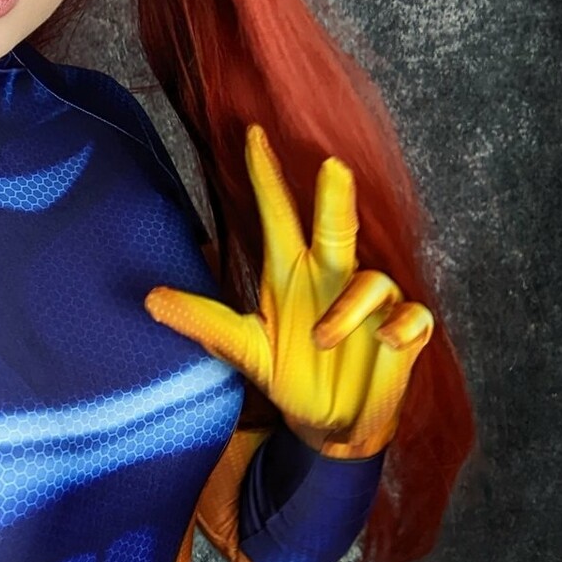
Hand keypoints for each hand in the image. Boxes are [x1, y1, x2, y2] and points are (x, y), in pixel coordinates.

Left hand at [145, 124, 432, 457]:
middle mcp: (332, 277)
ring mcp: (371, 302)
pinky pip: (411, 316)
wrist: (331, 426)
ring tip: (322, 340)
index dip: (267, 176)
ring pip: (372, 282)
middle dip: (335, 198)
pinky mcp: (403, 331)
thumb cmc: (290, 376)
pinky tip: (389, 341)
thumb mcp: (245, 350)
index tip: (254, 135)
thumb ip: (204, 322)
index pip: (277, 214)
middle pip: (335, 226)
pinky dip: (399, 326)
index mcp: (290, 273)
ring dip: (348, 310)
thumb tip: (150, 299)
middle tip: (333, 166)